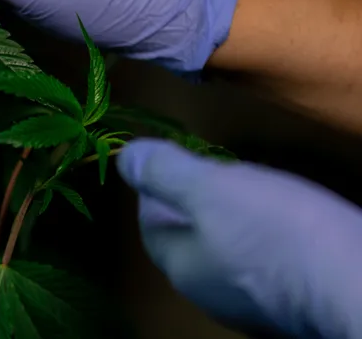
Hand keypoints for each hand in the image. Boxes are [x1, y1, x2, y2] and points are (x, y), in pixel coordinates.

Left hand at [117, 139, 361, 338]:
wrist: (355, 287)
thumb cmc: (274, 233)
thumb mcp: (209, 189)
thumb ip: (165, 173)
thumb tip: (124, 157)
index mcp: (180, 268)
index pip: (152, 225)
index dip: (154, 190)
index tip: (168, 163)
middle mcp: (209, 295)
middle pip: (188, 242)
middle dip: (192, 205)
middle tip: (212, 172)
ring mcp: (252, 306)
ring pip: (228, 255)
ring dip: (231, 223)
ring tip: (250, 191)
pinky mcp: (292, 305)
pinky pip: (266, 267)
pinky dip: (266, 241)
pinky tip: (288, 223)